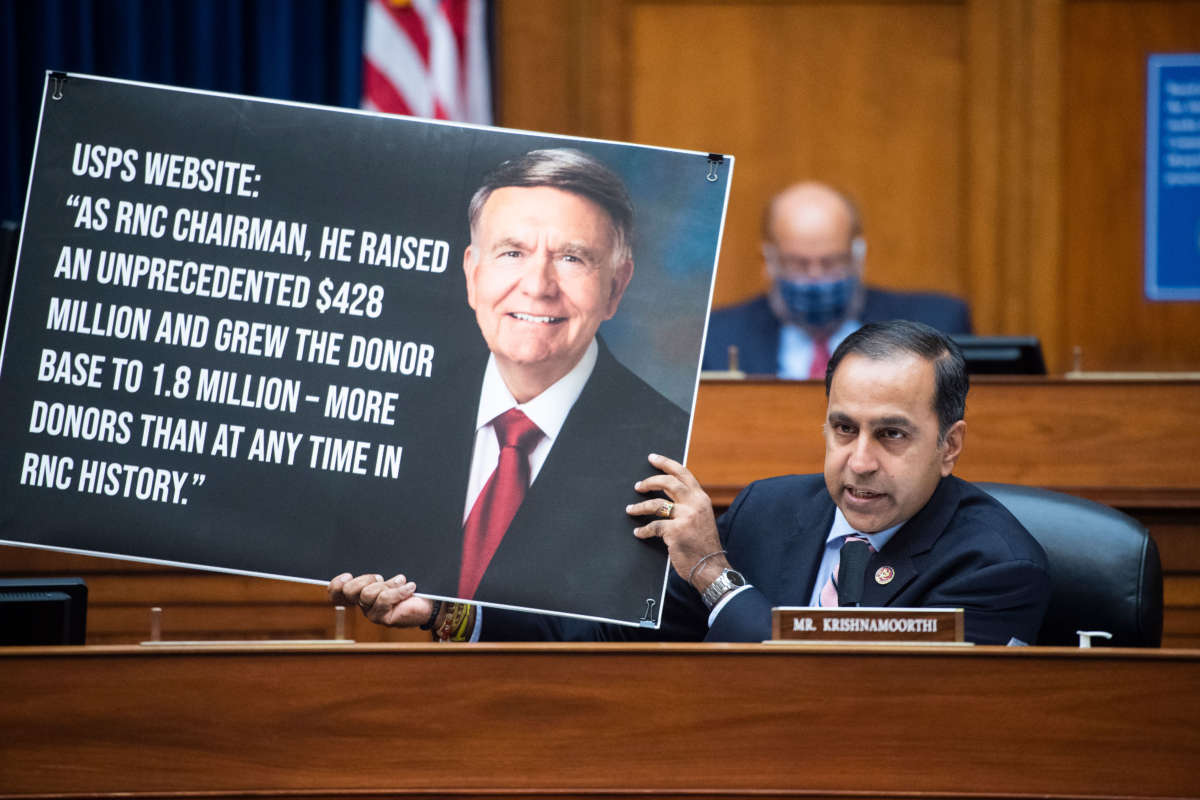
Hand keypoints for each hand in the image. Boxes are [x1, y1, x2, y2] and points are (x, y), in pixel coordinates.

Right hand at [327, 572, 433, 627]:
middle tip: (380, 577)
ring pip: (368, 595)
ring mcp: (372, 613)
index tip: (348, 574)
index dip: (336, 585)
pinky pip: (385, 600)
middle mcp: (363, 604)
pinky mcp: (384, 619)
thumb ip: (377, 569)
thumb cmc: (409, 584)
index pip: (336, 593)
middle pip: (349, 592)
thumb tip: (370, 551)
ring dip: (387, 584)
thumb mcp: (390, 573)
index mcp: (360, 592)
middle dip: (365, 579)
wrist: (430, 601)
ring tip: (401, 581)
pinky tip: (410, 587)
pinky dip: (399, 590)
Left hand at [626, 453, 728, 592]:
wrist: (711, 567)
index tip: (652, 458)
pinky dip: (643, 530)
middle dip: (650, 481)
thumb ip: (690, 504)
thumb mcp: (702, 518)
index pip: (683, 473)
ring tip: (630, 509)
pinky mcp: (675, 531)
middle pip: (668, 482)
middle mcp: (695, 504)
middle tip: (638, 485)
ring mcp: (685, 517)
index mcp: (701, 498)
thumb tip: (668, 495)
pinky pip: (653, 526)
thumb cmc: (704, 545)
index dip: (666, 463)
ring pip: (656, 504)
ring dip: (639, 507)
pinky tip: (638, 532)